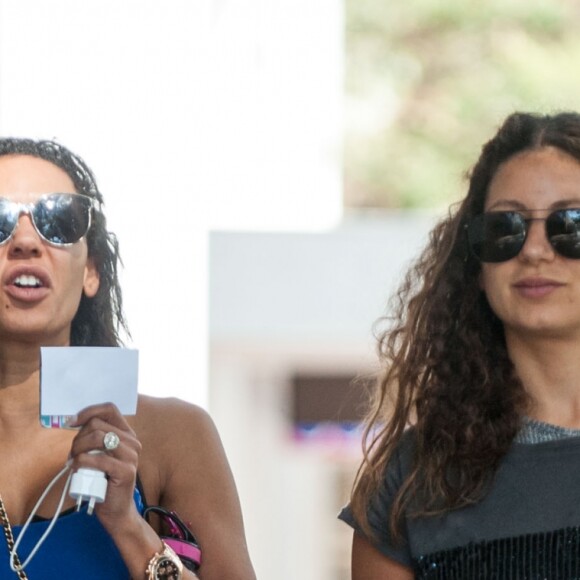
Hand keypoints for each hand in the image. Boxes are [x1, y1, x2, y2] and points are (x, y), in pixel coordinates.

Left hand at [67, 402, 141, 530]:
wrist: (116, 512)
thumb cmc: (104, 482)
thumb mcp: (100, 455)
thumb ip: (94, 439)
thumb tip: (74, 422)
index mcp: (127, 434)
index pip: (110, 409)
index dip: (88, 411)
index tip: (72, 422)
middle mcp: (132, 442)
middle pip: (97, 425)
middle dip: (78, 438)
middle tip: (72, 455)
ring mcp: (131, 456)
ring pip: (97, 438)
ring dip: (78, 449)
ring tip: (73, 462)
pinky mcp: (126, 471)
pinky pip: (98, 459)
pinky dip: (81, 462)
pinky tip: (77, 469)